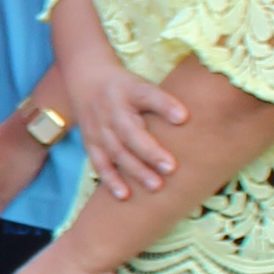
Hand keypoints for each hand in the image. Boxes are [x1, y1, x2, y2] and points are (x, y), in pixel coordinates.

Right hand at [59, 45, 186, 196]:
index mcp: (129, 91)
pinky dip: (111, 179)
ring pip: (116, 151)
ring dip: (134, 170)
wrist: (86, 78)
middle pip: (130, 132)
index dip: (165, 106)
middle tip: (171, 168)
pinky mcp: (90, 142)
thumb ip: (164, 101)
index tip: (184, 117)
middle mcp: (111, 110)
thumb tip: (187, 118)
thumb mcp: (143, 84)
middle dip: (150, 152)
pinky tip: (125, 195)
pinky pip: (100, 163)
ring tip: (156, 186)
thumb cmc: (126, 87)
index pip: (147, 96)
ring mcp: (98, 128)